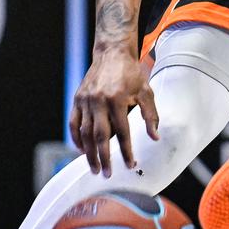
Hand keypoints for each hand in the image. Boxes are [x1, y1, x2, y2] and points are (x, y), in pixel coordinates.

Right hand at [69, 49, 157, 176]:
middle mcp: (99, 101)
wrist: (112, 54)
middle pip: (100, 136)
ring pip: (85, 133)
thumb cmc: (131, 74)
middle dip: (103, 158)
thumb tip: (155, 137)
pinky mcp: (77, 99)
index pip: (122, 132)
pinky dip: (77, 139)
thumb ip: (150, 115)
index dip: (126, 151)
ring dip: (89, 153)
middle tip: (106, 174)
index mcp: (117, 99)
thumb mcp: (146, 92)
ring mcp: (85, 101)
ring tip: (95, 168)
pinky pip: (74, 124)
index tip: (130, 165)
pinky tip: (82, 151)